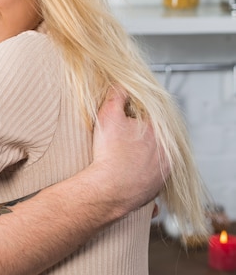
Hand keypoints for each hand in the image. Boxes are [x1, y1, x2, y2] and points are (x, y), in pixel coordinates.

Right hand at [90, 87, 166, 215]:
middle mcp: (166, 151)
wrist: (108, 189)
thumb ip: (116, 96)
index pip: (150, 118)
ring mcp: (163, 171)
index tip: (123, 121)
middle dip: (140, 137)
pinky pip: (150, 176)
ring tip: (123, 157)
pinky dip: (141, 174)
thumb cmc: (109, 154)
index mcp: (158, 131)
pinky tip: (127, 172)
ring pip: (155, 158)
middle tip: (121, 140)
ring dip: (143, 156)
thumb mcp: (108, 116)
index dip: (135, 117)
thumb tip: (121, 85)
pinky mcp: (156, 187)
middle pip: (154, 138)